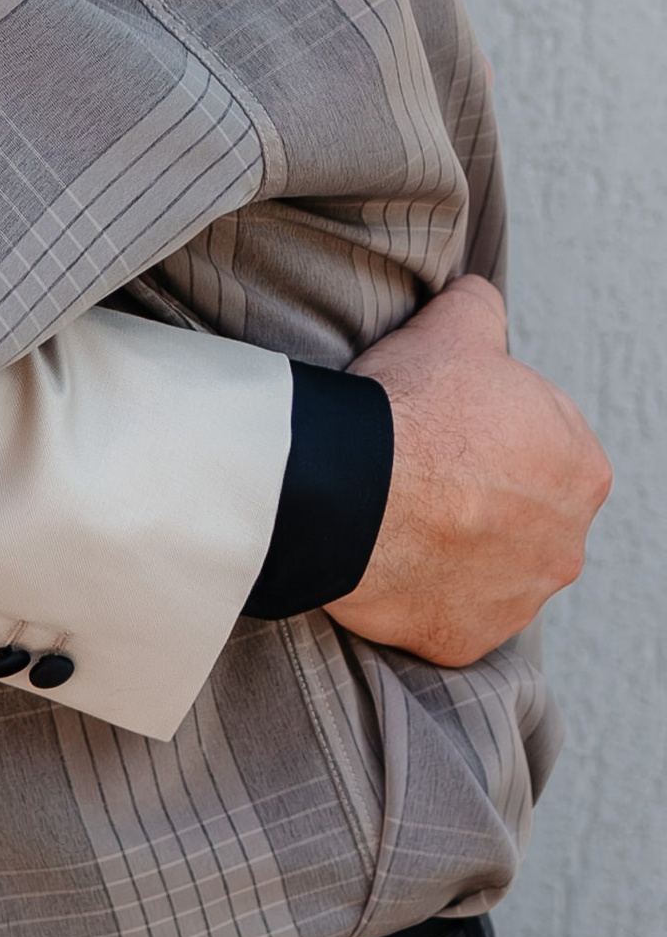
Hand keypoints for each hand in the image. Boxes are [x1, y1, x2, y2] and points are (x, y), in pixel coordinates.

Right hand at [328, 275, 609, 664]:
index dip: (490, 428)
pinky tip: (388, 554)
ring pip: (489, 566)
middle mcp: (568, 544)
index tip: (447, 424)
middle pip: (522, 512)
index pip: (543, 445)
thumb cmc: (410, 410)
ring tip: (398, 512)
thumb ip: (483, 310)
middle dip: (480, 494)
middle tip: (420, 468)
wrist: (352, 488)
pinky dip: (422, 589)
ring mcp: (518, 599)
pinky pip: (447, 610)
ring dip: (455, 546)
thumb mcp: (454, 327)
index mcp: (583, 469)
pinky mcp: (467, 638)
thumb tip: (482, 299)